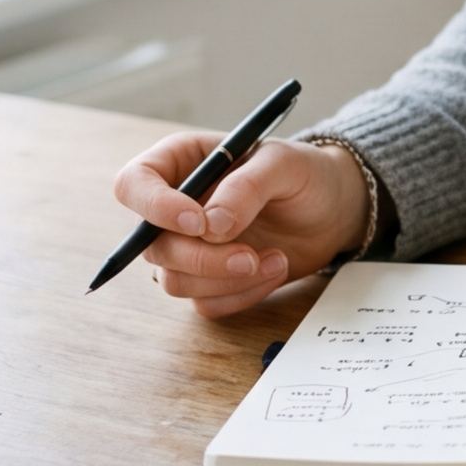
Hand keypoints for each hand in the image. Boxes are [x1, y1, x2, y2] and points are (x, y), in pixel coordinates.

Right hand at [111, 132, 370, 318]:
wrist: (332, 208)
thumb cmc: (304, 174)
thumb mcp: (285, 164)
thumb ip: (248, 186)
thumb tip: (211, 225)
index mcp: (182, 162)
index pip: (133, 184)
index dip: (154, 207)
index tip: (198, 223)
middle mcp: (175, 208)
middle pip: (151, 246)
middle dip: (202, 258)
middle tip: (250, 257)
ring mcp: (188, 247)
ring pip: (175, 281)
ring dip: (227, 280)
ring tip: (277, 258)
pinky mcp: (208, 280)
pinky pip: (205, 303)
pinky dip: (242, 295)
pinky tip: (276, 269)